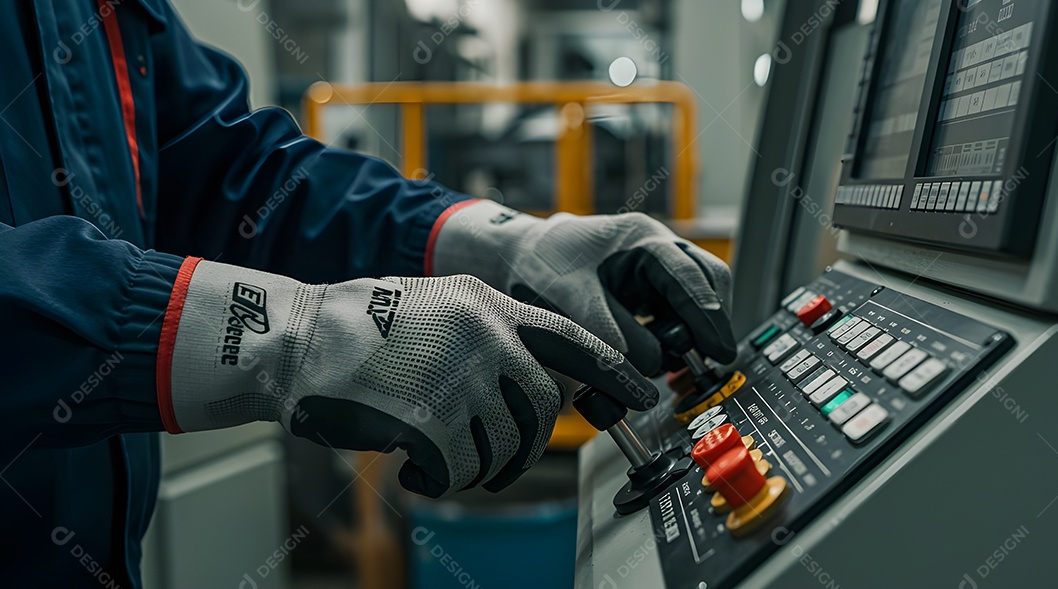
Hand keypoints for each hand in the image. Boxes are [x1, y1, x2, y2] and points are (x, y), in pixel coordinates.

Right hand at [163, 262, 655, 496]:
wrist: (296, 338)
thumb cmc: (357, 325)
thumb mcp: (434, 305)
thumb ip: (486, 333)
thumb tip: (532, 382)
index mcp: (487, 304)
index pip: (571, 340)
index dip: (611, 372)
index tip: (641, 394)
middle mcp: (485, 337)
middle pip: (543, 409)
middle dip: (527, 446)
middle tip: (497, 461)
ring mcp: (461, 377)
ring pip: (504, 446)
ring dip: (478, 466)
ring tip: (440, 457)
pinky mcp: (432, 420)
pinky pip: (461, 470)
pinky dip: (440, 479)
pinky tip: (414, 465)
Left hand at [430, 200, 736, 375]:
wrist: (517, 259)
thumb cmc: (541, 267)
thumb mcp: (572, 300)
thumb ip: (612, 333)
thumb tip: (649, 367)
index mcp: (643, 240)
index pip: (694, 278)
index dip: (710, 318)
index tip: (719, 353)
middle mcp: (657, 250)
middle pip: (706, 286)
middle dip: (706, 326)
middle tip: (703, 363)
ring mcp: (653, 271)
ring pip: (692, 303)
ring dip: (686, 335)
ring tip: (668, 361)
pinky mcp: (645, 292)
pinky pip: (671, 316)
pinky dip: (667, 338)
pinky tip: (651, 356)